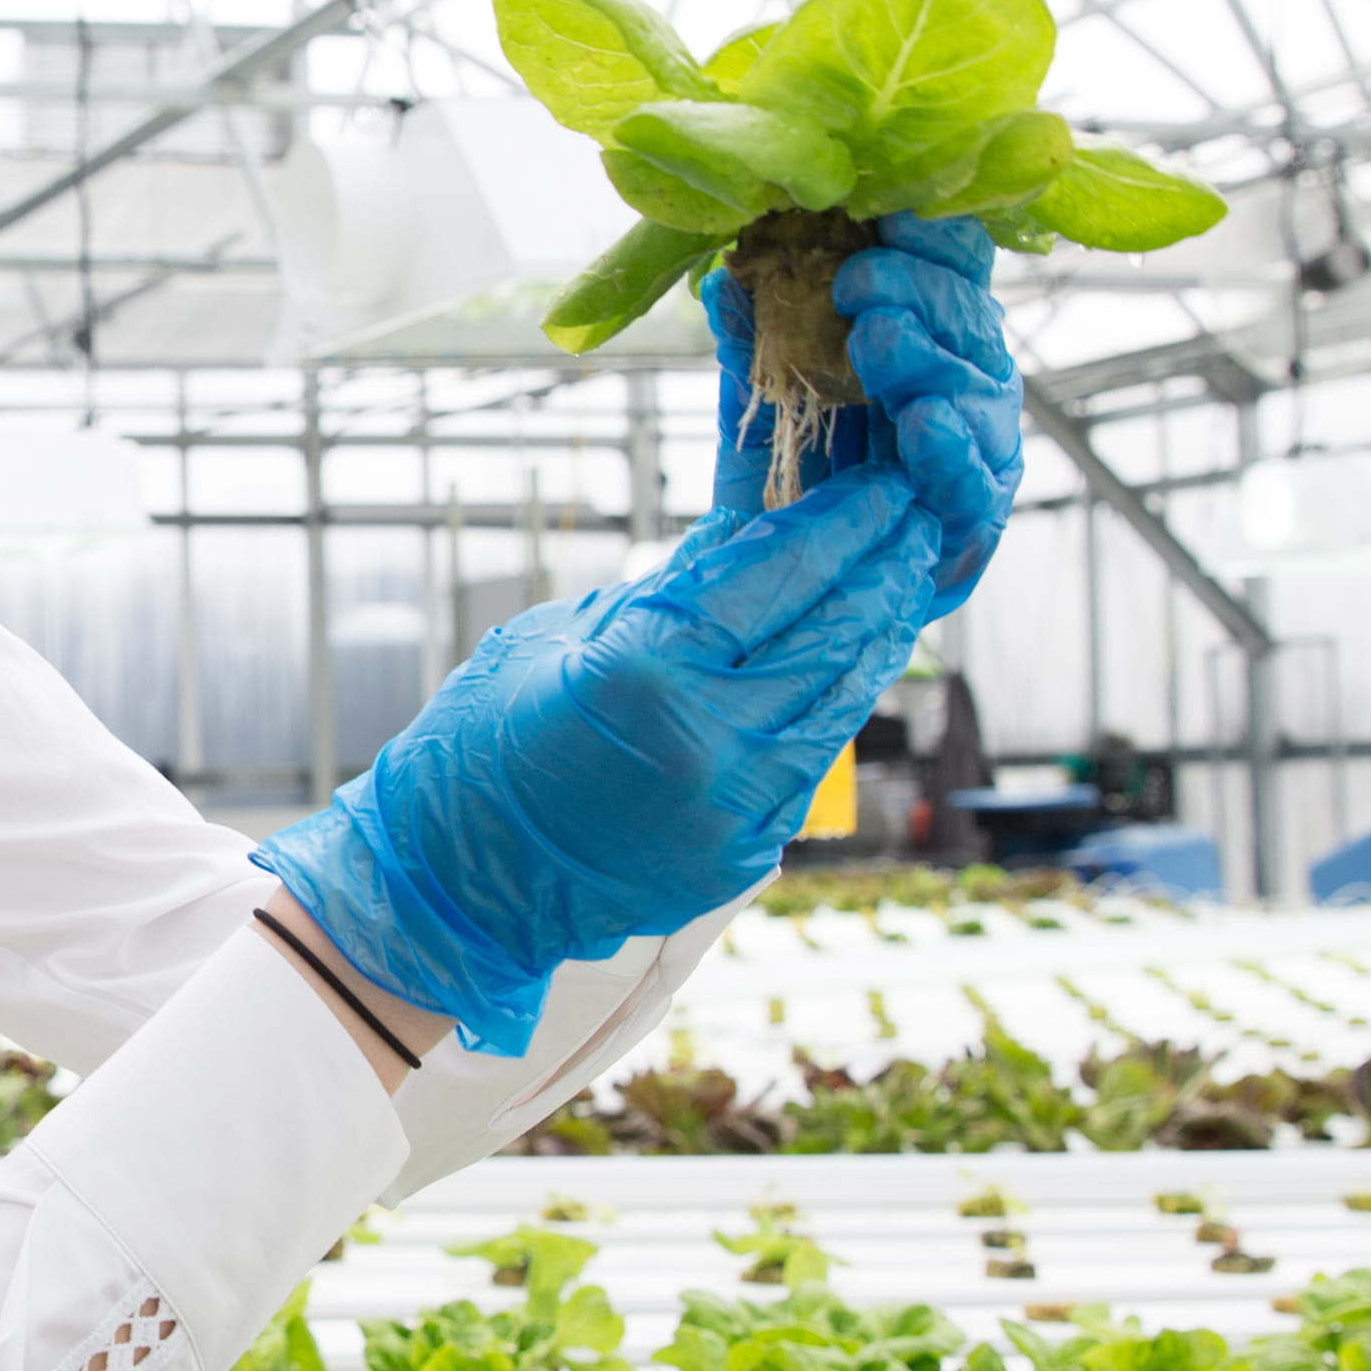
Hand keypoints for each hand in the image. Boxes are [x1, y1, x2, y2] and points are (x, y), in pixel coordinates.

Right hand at [249, 470, 939, 1055]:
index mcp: (648, 669)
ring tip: (904, 580)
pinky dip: (838, 699)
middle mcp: (711, 738)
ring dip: (879, 632)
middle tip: (919, 516)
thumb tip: (741, 539)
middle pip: (834, 630)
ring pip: (842, 697)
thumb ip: (662, 595)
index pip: (780, 571)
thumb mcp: (558, 639)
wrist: (452, 889)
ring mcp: (737, 805)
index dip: (842, 519)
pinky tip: (852, 661)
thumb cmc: (477, 747)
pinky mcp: (745, 852)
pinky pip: (813, 757)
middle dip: (884, 566)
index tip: (882, 482)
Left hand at [705, 211, 1021, 618]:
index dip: (928, 236)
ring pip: (979, 389)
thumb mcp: (759, 403)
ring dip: (931, 359)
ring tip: (880, 341)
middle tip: (858, 281)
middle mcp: (963, 380)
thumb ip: (752, 344)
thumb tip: (723, 279)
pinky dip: (952, 450)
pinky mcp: (974, 515)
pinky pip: (975, 478)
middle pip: (967, 317)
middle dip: (918, 292)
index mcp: (925, 334)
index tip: (888, 209)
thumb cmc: (789, 484)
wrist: (783, 593)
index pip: (948, 266)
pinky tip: (925, 423)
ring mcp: (977, 446)